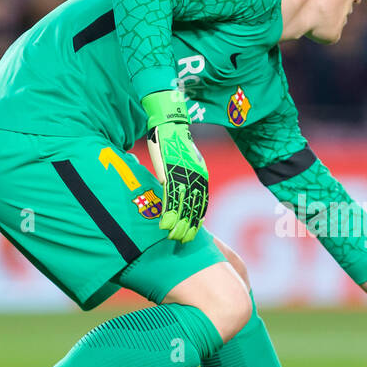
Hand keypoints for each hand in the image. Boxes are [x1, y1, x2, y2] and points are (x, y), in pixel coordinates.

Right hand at [143, 91, 207, 241]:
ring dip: (177, 224)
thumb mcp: (186, 161)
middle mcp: (196, 178)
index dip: (196, 219)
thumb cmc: (175, 143)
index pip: (201, 202)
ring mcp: (184, 177)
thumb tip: (179, 188)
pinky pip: (170, 198)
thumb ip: (186, 176)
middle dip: (188, 227)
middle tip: (182, 241)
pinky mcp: (171, 174)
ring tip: (172, 237)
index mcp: (201, 176)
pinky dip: (168, 213)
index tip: (193, 232)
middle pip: (193, 208)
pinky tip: (164, 223)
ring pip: (183, 206)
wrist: (170, 125)